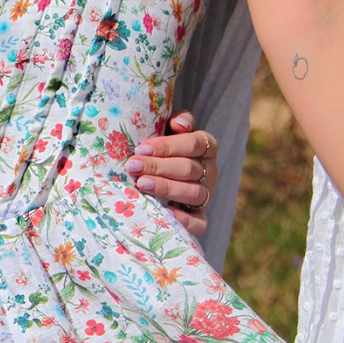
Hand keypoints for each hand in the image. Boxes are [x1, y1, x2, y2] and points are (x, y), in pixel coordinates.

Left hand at [126, 111, 218, 236]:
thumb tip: (181, 124)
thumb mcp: (168, 129)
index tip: (141, 148)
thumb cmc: (162, 147)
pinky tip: (165, 214)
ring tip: (141, 184)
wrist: (161, 173)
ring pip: (192, 193)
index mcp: (206, 146)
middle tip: (133, 166)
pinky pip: (198, 222)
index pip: (193, 143)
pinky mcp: (199, 216)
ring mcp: (206, 195)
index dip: (167, 146)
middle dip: (158, 167)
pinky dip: (184, 220)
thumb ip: (177, 120)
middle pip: (188, 169)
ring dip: (166, 188)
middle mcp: (210, 171)